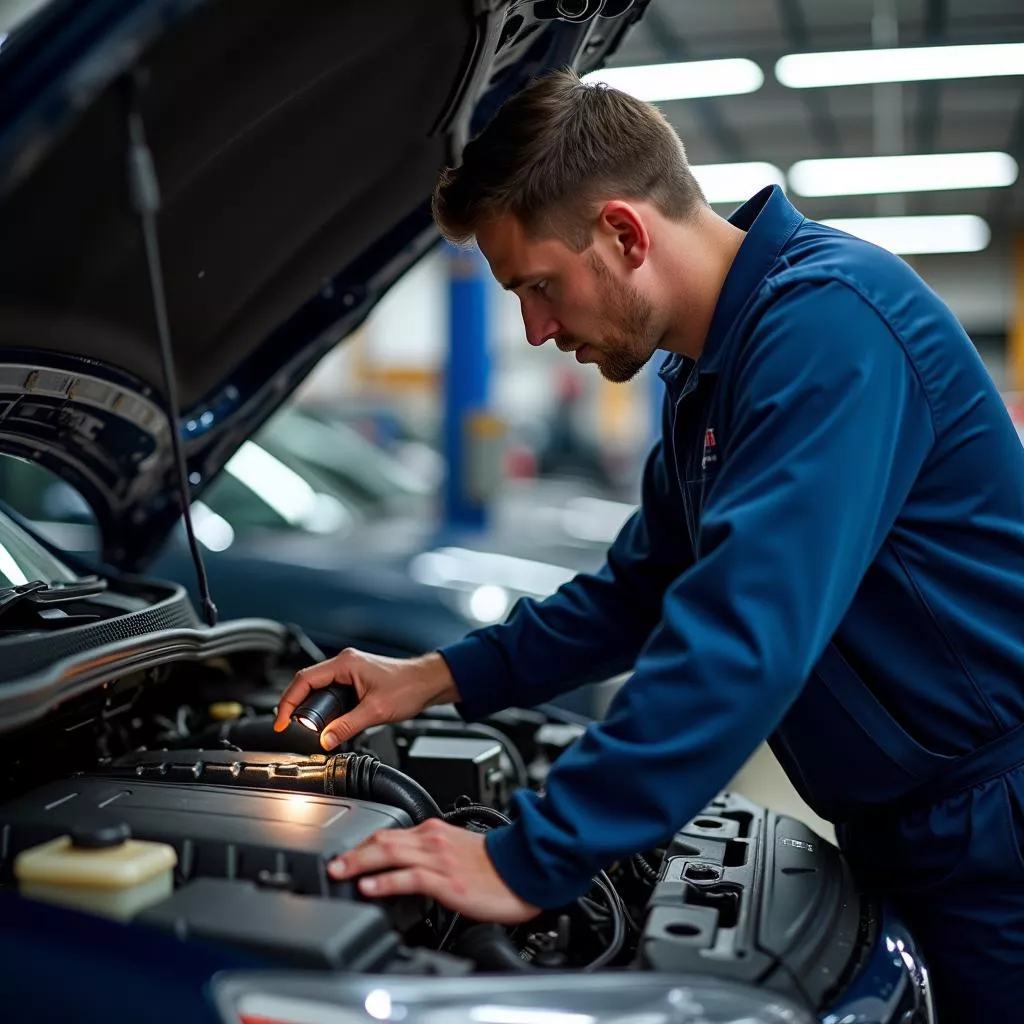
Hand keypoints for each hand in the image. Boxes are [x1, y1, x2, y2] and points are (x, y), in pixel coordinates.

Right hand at [273, 649, 459, 749]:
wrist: (427, 682)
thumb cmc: (408, 687)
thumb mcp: (375, 711)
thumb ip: (347, 726)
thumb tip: (325, 740)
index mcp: (345, 664)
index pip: (304, 680)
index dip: (289, 702)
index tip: (282, 721)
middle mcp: (344, 663)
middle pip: (307, 682)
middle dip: (295, 704)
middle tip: (289, 726)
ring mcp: (349, 670)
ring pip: (318, 687)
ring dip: (309, 706)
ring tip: (302, 725)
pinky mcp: (355, 679)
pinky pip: (330, 691)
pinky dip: (323, 705)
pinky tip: (323, 719)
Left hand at [327, 819, 539, 925]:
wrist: (526, 868)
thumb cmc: (496, 865)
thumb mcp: (458, 853)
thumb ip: (431, 855)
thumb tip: (406, 868)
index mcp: (435, 831)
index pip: (390, 832)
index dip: (363, 844)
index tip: (344, 854)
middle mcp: (433, 840)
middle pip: (383, 839)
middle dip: (353, 851)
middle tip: (330, 862)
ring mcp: (439, 859)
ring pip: (390, 854)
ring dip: (359, 863)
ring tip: (339, 872)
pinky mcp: (446, 881)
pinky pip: (409, 878)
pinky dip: (385, 882)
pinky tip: (369, 887)